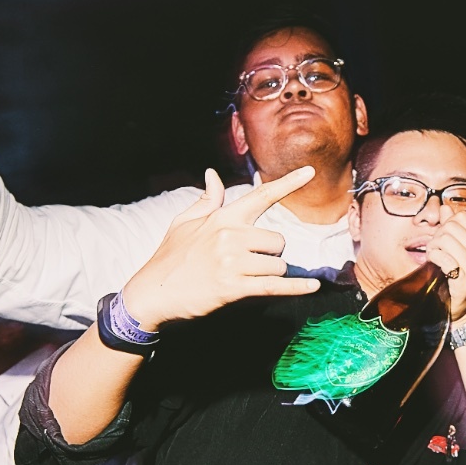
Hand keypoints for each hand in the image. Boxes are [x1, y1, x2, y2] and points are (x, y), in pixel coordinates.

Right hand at [118, 168, 322, 328]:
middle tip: (248, 263)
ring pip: (277, 265)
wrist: (152, 292)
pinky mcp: (234, 287)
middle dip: (271, 254)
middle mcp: (231, 236)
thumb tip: (213, 175)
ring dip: (269, 275)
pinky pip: (275, 286)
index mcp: (223, 218)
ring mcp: (233, 262)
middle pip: (278, 241)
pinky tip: (313, 287)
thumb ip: (207, 200)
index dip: (288, 183)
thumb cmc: (170, 257)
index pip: (261, 196)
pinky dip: (297, 288)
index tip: (310, 172)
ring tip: (243, 278)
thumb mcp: (183, 223)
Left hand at [424, 211, 465, 321]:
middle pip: (451, 227)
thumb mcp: (461, 249)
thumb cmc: (462, 276)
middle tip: (436, 248)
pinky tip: (434, 264)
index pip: (462, 217)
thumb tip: (444, 208)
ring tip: (434, 256)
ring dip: (433, 247)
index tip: (444, 236)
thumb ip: (453, 227)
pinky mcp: (465, 279)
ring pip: (445, 240)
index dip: (447, 223)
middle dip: (438, 235)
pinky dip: (433, 258)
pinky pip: (442, 258)